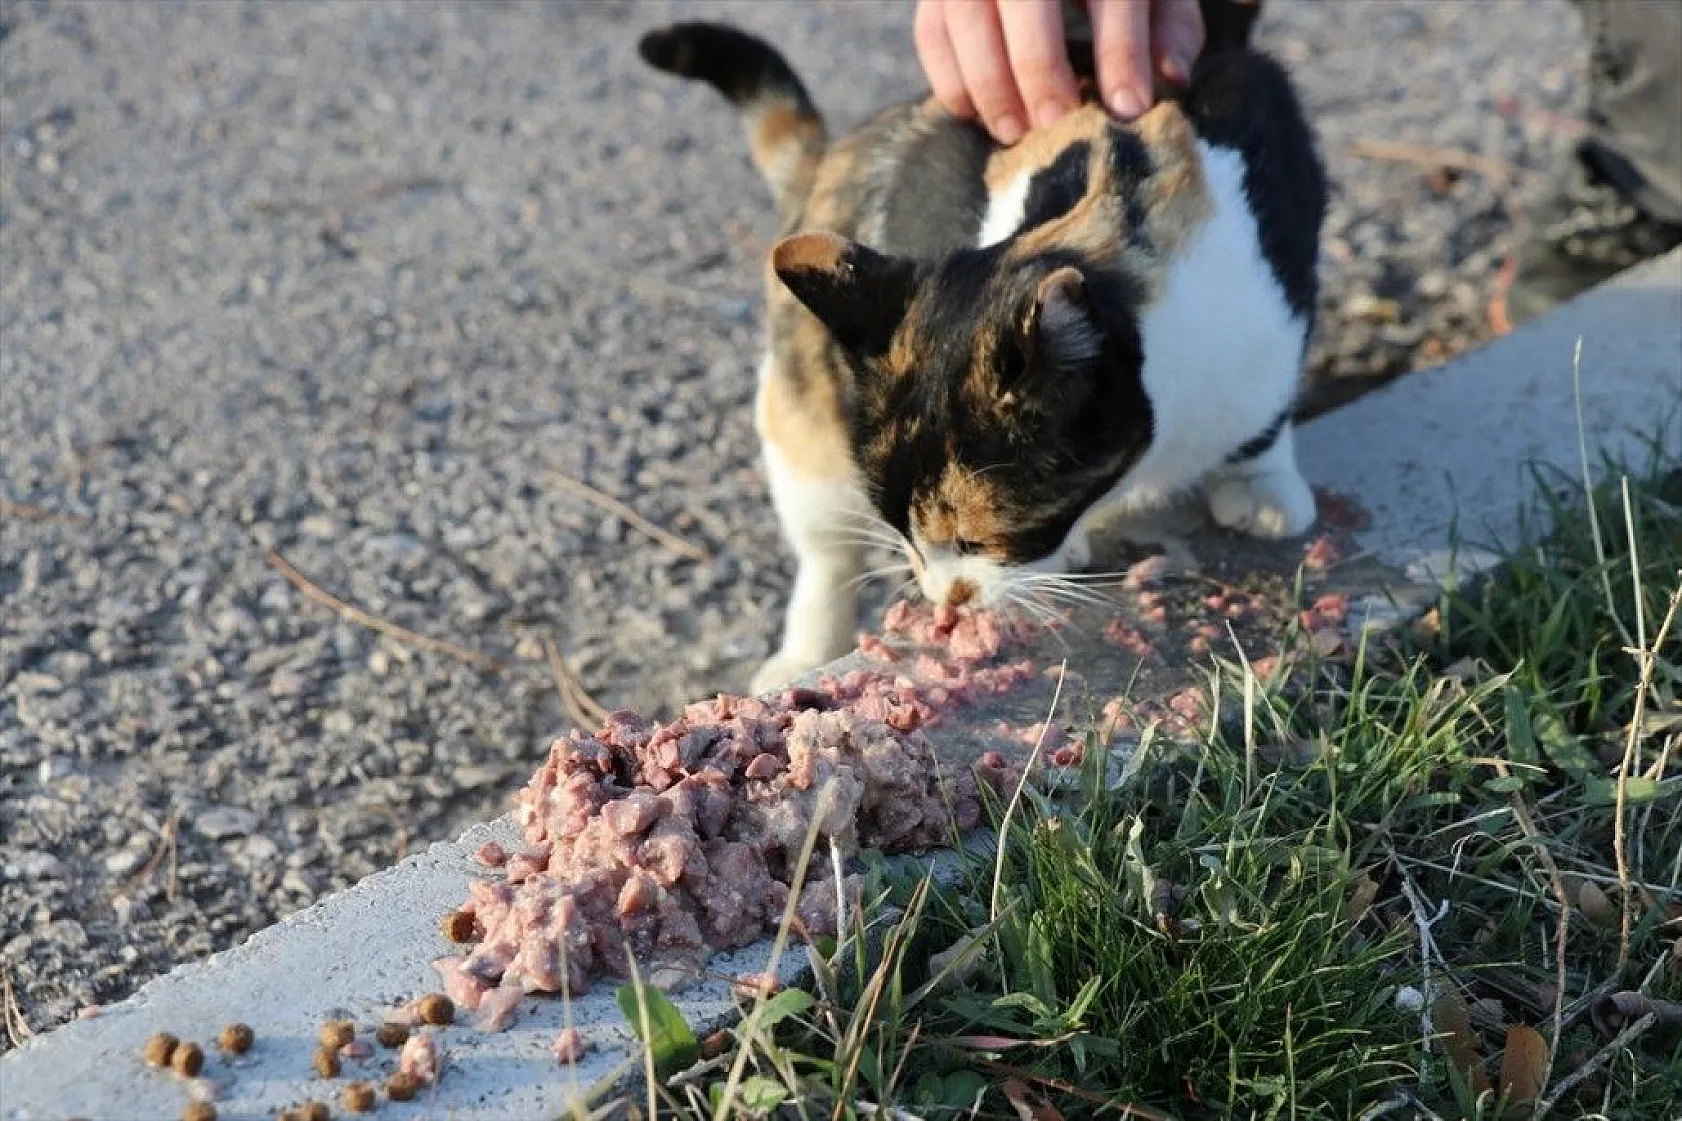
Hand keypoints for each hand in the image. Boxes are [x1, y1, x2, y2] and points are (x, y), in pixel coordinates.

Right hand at [914, 0, 1204, 143]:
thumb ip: (1170, 29)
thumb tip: (1170, 79)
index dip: (1121, 52)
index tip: (1128, 109)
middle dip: (1039, 66)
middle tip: (1054, 125)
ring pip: (966, 15)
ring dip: (988, 80)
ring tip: (1014, 133)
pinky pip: (930, 33)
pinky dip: (949, 77)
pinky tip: (975, 115)